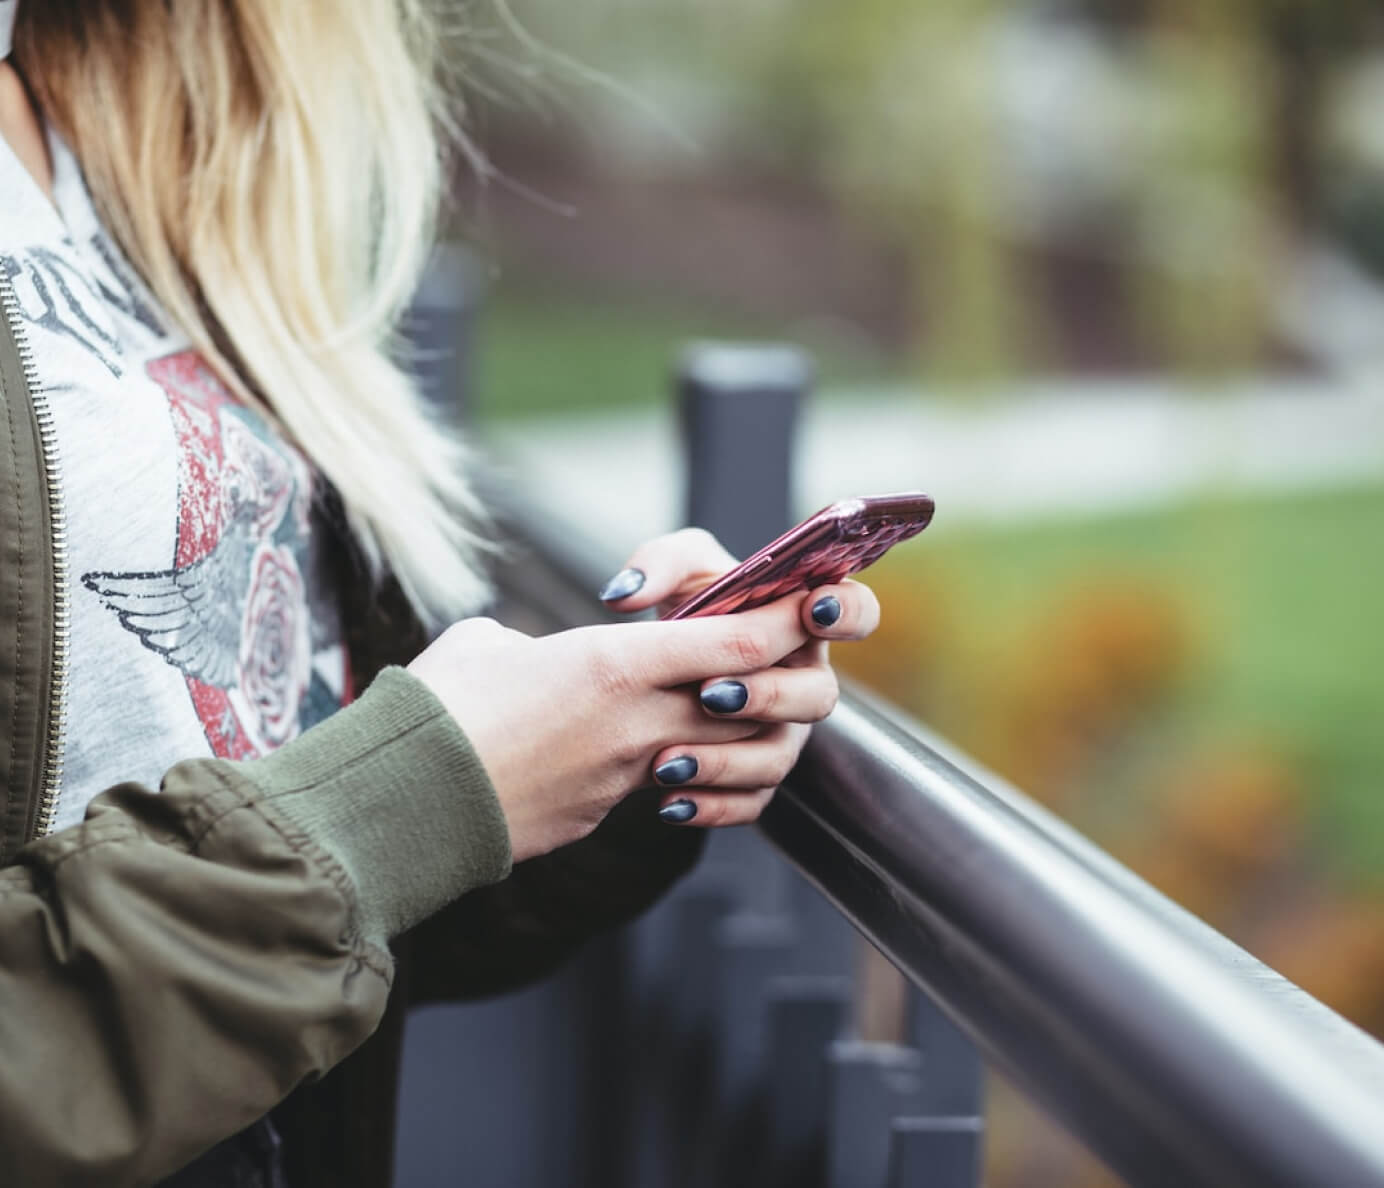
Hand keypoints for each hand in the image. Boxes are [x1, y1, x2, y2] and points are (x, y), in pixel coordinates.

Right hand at [408, 592, 822, 861]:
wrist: (404, 803)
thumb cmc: (437, 707)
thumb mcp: (489, 644)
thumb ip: (538, 644)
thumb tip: (537, 659)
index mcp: (614, 664)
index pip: (737, 642)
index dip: (783, 622)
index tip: (805, 604)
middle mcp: (637, 722)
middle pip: (749, 701)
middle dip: (776, 679)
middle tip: (773, 657)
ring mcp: (626, 776)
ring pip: (720, 752)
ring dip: (734, 733)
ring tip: (715, 711)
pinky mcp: (604, 813)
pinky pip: (669, 789)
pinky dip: (683, 773)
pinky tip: (659, 760)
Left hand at [597, 528, 880, 826]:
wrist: (656, 670)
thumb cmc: (687, 607)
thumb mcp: (676, 571)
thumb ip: (658, 564)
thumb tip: (626, 595)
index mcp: (803, 621)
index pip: (856, 612)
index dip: (847, 612)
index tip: (812, 609)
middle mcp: (803, 680)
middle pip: (819, 696)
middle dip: (768, 695)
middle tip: (711, 693)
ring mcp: (784, 733)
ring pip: (778, 757)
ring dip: (727, 760)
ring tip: (668, 760)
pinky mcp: (756, 778)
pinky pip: (749, 802)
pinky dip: (710, 806)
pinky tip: (669, 802)